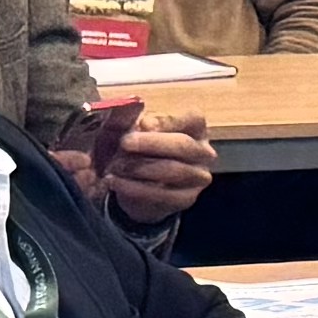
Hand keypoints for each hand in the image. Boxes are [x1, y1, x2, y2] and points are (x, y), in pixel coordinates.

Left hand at [77, 109, 215, 225]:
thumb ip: (136, 122)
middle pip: (184, 145)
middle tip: (124, 142)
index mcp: (195, 128)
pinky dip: (136, 189)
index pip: (193, 118)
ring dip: (141, 168)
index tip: (143, 123)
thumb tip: (143, 120)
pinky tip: (116, 182)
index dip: (169, 120)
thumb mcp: (134, 130)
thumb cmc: (139, 149)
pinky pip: (165, 195)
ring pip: (175, 171)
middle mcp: (203, 152)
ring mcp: (199, 177)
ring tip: (114, 165)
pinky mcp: (187, 198)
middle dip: (152, 143)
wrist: (138, 185)